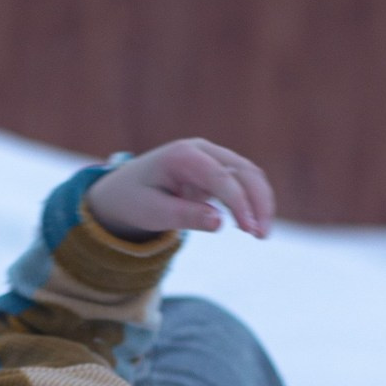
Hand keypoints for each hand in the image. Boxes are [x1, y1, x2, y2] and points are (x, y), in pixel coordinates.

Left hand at [84, 138, 274, 241]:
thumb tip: (219, 223)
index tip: (249, 230)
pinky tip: (251, 226)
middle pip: (243, 170)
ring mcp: (212, 156)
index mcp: (181, 156)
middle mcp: (201, 149)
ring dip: (261, 203)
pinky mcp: (218, 169)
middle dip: (258, 202)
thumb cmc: (134, 201)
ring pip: (250, 174)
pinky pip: (244, 182)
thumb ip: (184, 216)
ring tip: (261, 234)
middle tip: (262, 236)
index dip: (239, 203)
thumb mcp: (152, 213)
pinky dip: (253, 202)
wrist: (123, 191)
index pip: (220, 176)